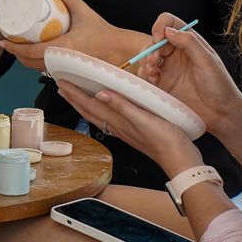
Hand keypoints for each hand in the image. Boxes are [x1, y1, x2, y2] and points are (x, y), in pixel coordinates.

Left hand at [0, 0, 150, 70]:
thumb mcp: (82, 10)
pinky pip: (45, 71)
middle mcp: (62, 61)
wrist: (119, 51)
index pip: (31, 52)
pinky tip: (30, 57)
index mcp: (64, 47)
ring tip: (16, 47)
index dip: (13, 48)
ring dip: (23, 60)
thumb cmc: (102, 32)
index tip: (2, 40)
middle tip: (7, 41)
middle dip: (15, 53)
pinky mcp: (68, 73)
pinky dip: (35, 64)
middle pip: (28, 62)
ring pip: (35, 68)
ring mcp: (64, 70)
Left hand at [56, 80, 202, 174]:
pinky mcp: (132, 132)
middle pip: (88, 110)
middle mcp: (116, 126)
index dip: (74, 93)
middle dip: (73, 97)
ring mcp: (123, 130)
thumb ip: (121, 106)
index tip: (60, 81)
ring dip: (83, 104)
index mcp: (117, 120)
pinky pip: (107, 118)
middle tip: (60, 85)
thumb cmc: (166, 139)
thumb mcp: (144, 119)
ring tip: (74, 95)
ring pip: (96, 114)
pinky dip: (98, 109)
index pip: (89, 104)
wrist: (181, 160)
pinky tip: (101, 107)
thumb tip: (99, 93)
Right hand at [138, 12, 241, 132]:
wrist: (221, 114)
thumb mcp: (207, 60)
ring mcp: (167, 68)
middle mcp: (175, 53)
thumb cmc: (219, 86)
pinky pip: (145, 75)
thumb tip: (168, 30)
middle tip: (154, 61)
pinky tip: (154, 82)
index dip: (160, 26)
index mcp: (188, 42)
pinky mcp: (161, 83)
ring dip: (145, 62)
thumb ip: (189, 42)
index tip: (158, 37)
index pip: (169, 23)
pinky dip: (144, 76)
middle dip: (150, 49)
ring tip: (153, 73)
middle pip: (154, 41)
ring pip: (146, 57)